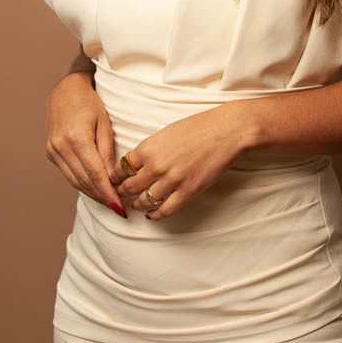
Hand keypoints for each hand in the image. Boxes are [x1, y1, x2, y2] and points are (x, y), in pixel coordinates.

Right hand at [45, 72, 127, 217]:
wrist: (65, 91)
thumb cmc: (89, 103)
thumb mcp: (104, 123)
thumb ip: (106, 151)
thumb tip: (112, 177)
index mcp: (77, 137)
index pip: (94, 173)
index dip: (107, 192)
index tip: (119, 206)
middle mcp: (61, 146)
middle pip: (84, 180)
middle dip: (101, 196)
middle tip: (118, 208)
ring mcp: (53, 150)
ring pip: (74, 180)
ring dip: (91, 193)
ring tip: (108, 202)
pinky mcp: (50, 152)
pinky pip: (67, 173)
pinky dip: (81, 183)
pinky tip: (94, 188)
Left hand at [108, 103, 250, 221]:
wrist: (226, 131)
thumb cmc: (199, 127)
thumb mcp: (167, 132)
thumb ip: (151, 148)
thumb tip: (139, 162)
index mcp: (149, 147)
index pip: (122, 168)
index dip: (116, 176)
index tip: (115, 180)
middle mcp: (156, 165)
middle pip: (129, 186)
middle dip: (122, 192)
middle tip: (121, 194)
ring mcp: (172, 180)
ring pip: (144, 201)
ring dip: (137, 205)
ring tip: (136, 205)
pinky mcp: (187, 191)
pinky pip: (165, 210)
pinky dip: (155, 216)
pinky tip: (152, 215)